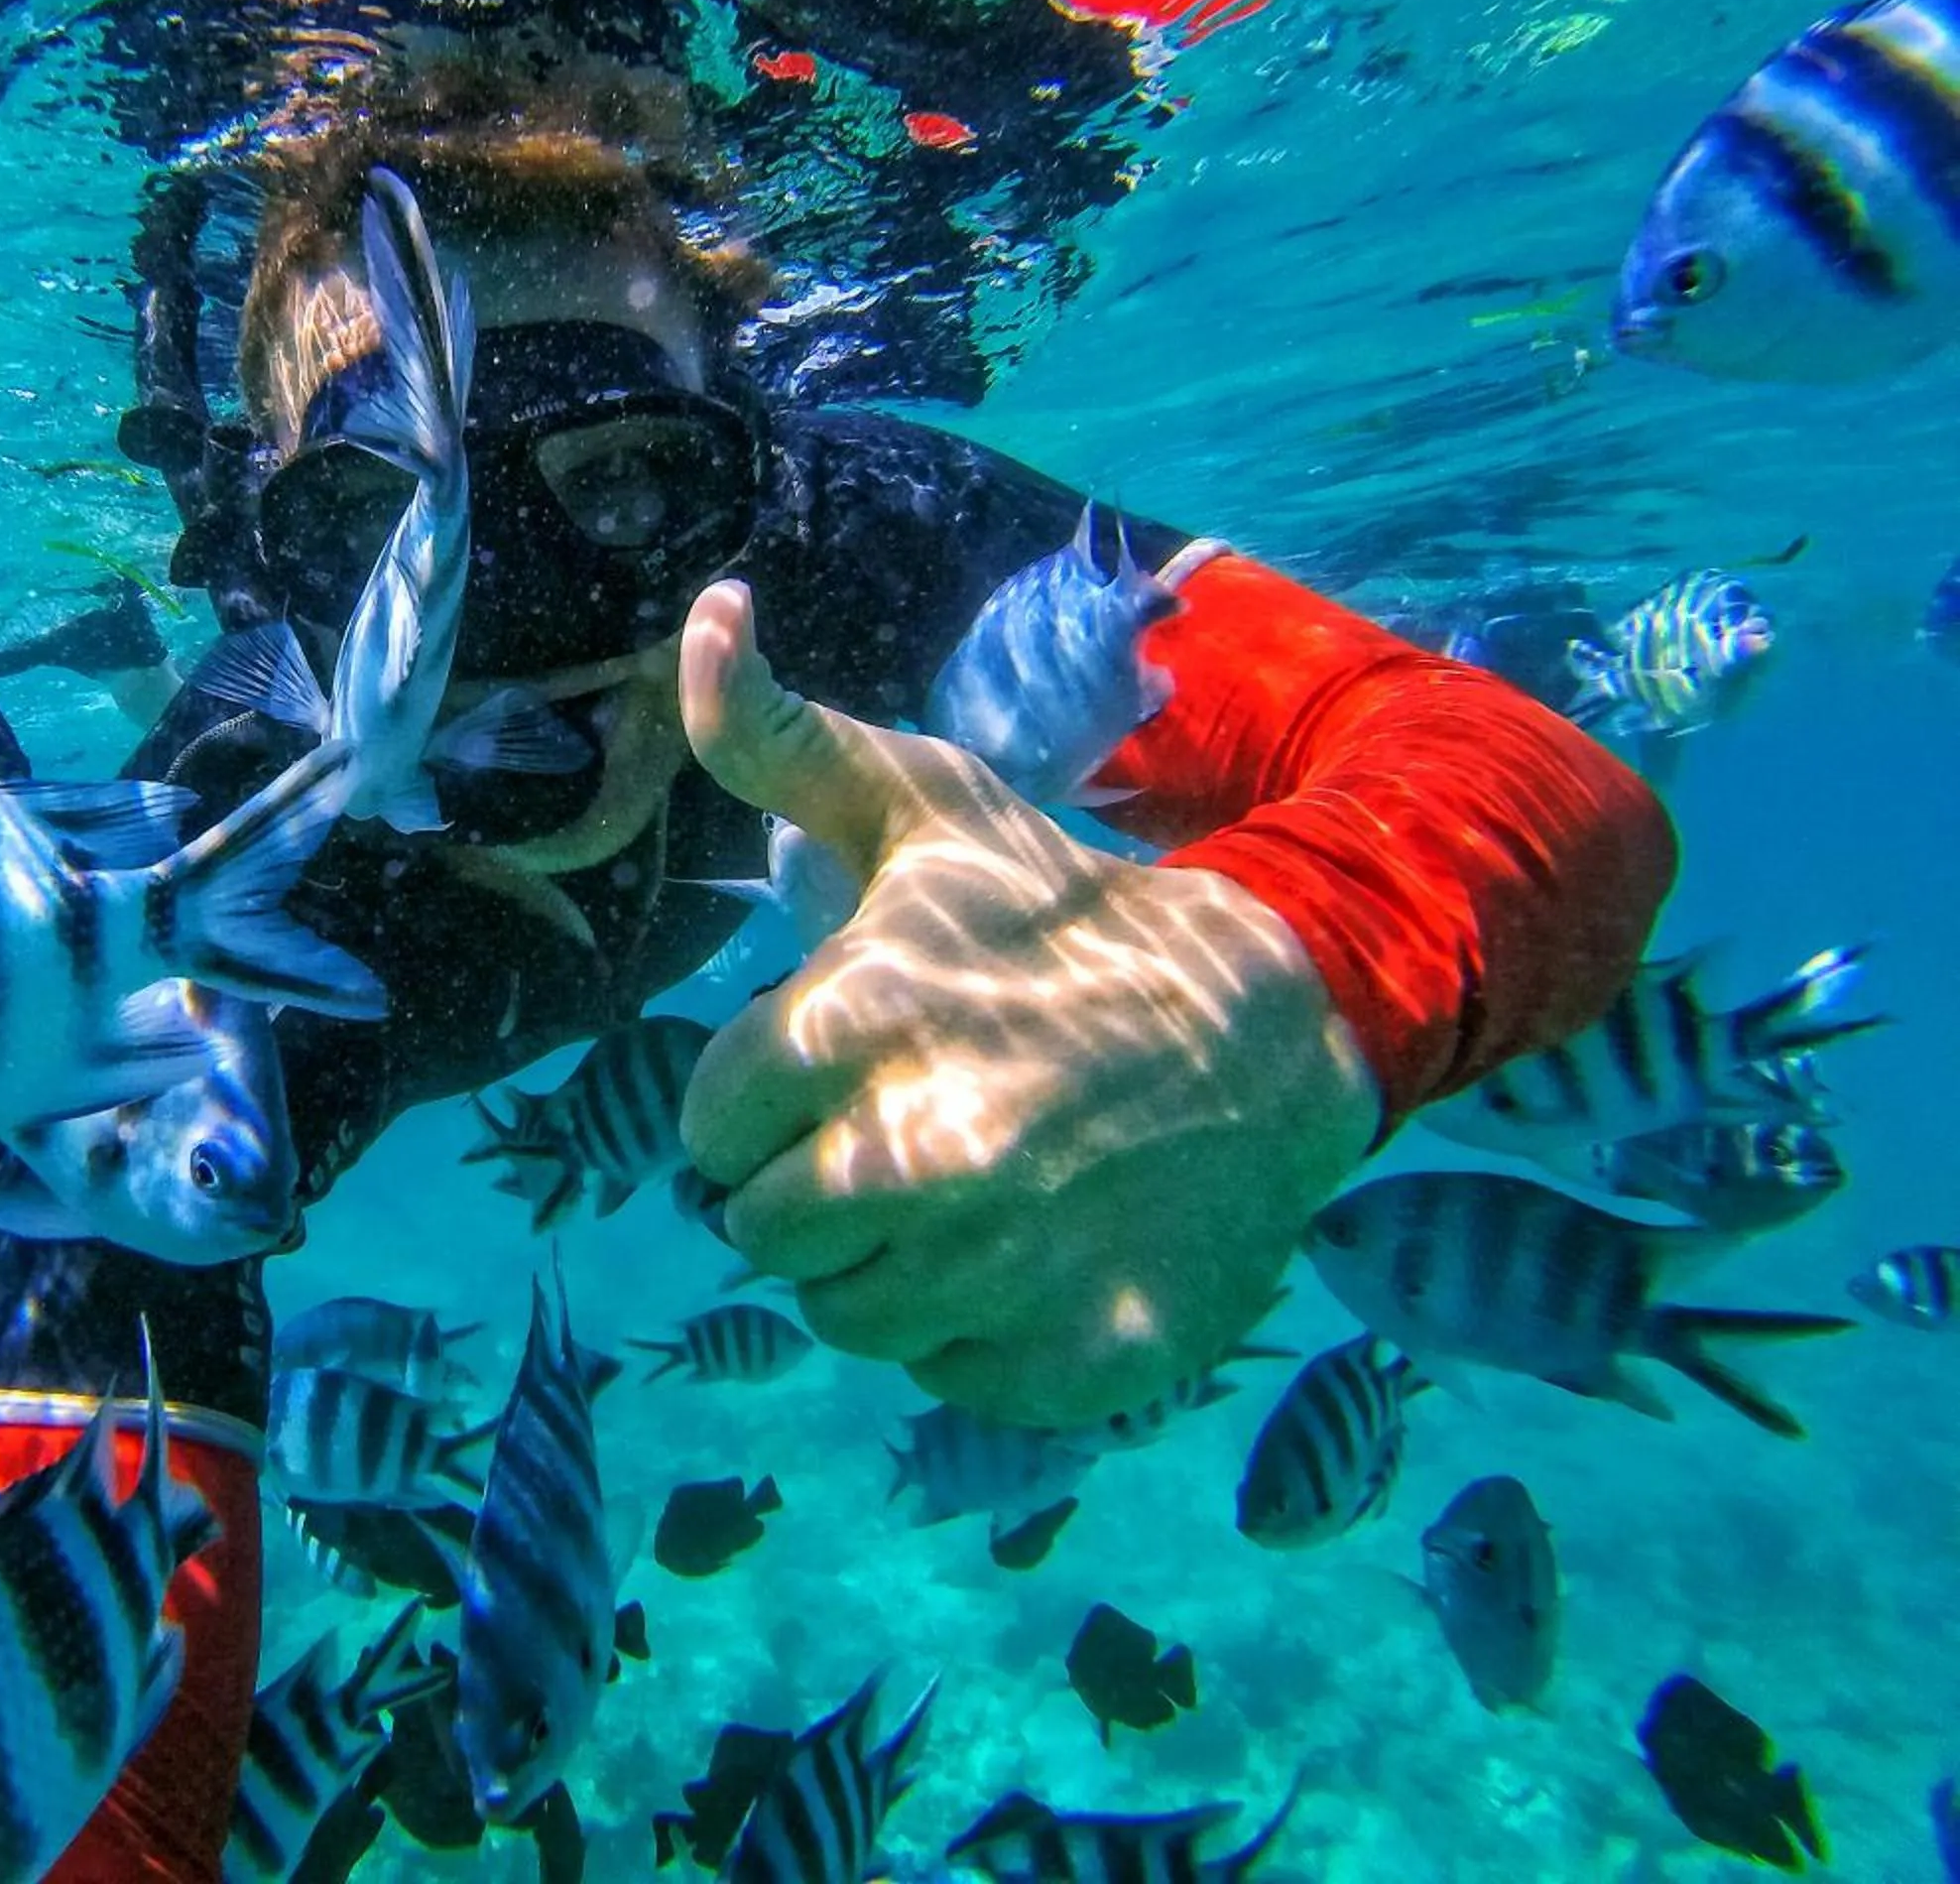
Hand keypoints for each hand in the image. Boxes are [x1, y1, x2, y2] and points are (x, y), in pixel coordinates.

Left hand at [675, 580, 1379, 1429]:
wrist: (1277, 1027)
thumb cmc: (1065, 915)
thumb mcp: (926, 808)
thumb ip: (784, 738)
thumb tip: (711, 613)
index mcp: (859, 1025)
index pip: (709, 1124)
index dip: (763, 1095)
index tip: (840, 1061)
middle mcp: (919, 1158)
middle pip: (758, 1230)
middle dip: (809, 1180)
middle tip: (901, 1126)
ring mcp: (999, 1273)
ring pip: (841, 1313)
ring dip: (882, 1259)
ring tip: (969, 1182)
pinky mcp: (1069, 1361)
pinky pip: (945, 1373)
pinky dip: (975, 1328)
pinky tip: (1035, 1247)